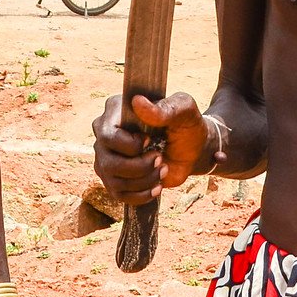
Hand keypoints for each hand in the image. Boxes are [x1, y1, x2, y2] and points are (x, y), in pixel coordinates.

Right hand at [92, 92, 212, 205]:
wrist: (192, 149)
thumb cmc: (185, 123)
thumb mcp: (182, 110)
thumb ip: (163, 107)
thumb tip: (137, 101)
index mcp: (115, 111)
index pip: (107, 135)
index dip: (130, 144)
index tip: (150, 139)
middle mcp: (104, 135)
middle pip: (108, 162)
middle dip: (140, 166)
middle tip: (160, 157)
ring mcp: (106, 158)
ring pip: (114, 181)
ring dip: (145, 180)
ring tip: (162, 168)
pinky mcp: (114, 179)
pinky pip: (119, 195)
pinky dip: (142, 194)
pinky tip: (157, 185)